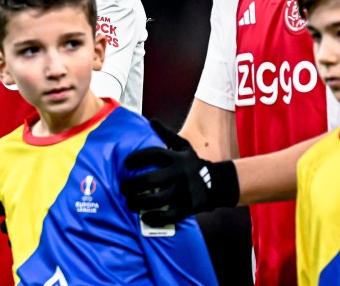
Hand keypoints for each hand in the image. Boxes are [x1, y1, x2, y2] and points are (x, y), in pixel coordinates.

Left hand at [120, 119, 238, 226]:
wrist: (217, 184)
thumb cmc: (193, 164)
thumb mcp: (184, 147)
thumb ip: (168, 135)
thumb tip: (152, 120)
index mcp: (177, 158)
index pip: (154, 154)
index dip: (137, 157)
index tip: (125, 163)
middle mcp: (179, 174)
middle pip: (150, 180)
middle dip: (132, 185)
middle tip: (122, 187)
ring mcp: (183, 192)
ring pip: (156, 199)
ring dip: (138, 202)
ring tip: (129, 202)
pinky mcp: (187, 208)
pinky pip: (168, 215)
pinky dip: (154, 218)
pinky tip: (144, 216)